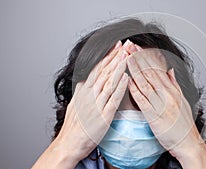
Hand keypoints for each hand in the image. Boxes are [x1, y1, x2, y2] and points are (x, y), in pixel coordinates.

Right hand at [54, 41, 128, 160]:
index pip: (97, 69)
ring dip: (119, 67)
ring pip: (109, 82)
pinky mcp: (104, 116)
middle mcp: (90, 95)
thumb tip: (84, 79)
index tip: (116, 46)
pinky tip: (126, 77)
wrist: (69, 143)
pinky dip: (120, 87)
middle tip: (125, 44)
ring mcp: (97, 104)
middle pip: (104, 72)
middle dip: (115, 56)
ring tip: (127, 54)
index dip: (107, 56)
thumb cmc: (74, 125)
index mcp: (84, 91)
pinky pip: (113, 99)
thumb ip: (81, 90)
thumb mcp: (75, 103)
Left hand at [126, 47, 203, 156]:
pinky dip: (134, 89)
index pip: (158, 69)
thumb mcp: (182, 100)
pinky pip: (143, 100)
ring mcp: (161, 105)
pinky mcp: (154, 116)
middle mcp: (167, 94)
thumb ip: (174, 84)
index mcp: (173, 90)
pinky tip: (127, 80)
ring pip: (146, 83)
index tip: (139, 48)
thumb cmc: (184, 124)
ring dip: (134, 69)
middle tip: (129, 46)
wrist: (188, 142)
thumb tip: (169, 70)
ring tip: (125, 58)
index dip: (147, 57)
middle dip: (139, 58)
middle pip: (150, 72)